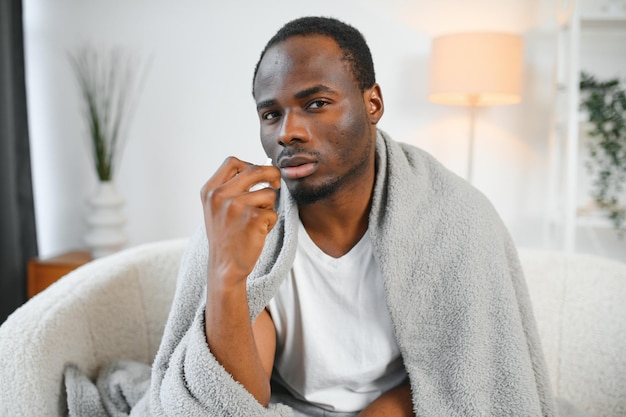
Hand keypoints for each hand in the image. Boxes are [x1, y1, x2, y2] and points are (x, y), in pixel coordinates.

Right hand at [200, 157, 280, 286]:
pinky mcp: (253, 219)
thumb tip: (263, 168)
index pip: (232, 161)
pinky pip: (273, 212)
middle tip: (277, 183)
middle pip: (255, 169)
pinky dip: (271, 222)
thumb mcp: (217, 208)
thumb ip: (232, 187)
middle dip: (272, 174)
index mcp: (210, 190)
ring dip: (269, 207)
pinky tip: (258, 232)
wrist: (225, 267)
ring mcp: (236, 206)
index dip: (249, 164)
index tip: (258, 175)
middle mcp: (220, 195)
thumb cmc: (226, 237)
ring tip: (256, 222)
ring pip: (269, 193)